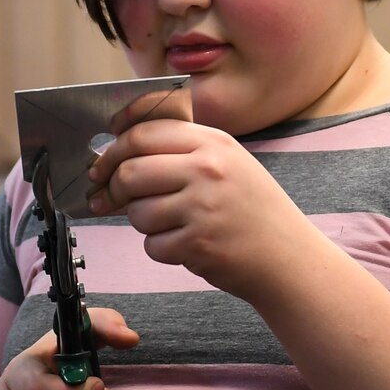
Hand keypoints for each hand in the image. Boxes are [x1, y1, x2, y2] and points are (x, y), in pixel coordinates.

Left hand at [87, 119, 305, 298]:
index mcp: (212, 142)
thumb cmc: (252, 209)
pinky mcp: (198, 243)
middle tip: (107, 198)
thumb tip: (118, 155)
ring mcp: (203, 206)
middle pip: (131, 171)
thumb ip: (181, 151)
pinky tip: (185, 245)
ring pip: (138, 211)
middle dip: (112, 188)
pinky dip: (161, 249)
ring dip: (142, 222)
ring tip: (170, 224)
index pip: (144, 132)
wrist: (288, 256)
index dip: (114, 149)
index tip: (101, 164)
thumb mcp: (228, 162)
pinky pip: (152, 245)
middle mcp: (207, 169)